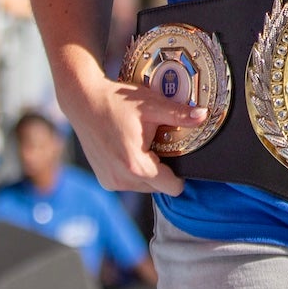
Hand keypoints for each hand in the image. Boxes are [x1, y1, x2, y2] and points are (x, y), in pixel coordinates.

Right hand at [56, 73, 205, 195]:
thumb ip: (180, 114)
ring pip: (144, 185)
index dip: (181, 174)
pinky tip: (130, 149)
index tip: (180, 157)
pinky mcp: (104, 179)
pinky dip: (134, 170)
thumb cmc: (116, 102)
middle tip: (158, 143)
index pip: (172, 187)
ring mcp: (110, 182)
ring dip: (148, 170)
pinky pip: (129, 182)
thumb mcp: (152, 105)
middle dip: (163, 168)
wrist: (83, 101)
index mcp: (136, 166)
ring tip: (142, 144)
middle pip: (158, 186)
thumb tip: (204, 115)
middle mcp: (122, 180)